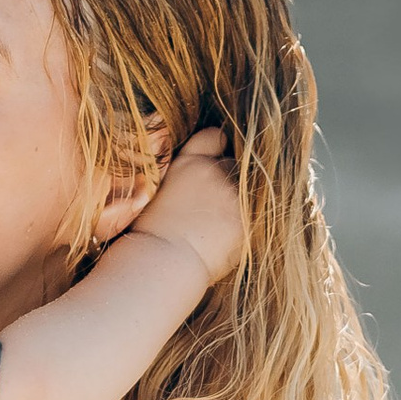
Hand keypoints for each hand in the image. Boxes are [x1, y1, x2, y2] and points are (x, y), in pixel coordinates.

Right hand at [124, 124, 241, 282]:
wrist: (160, 262)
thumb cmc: (149, 236)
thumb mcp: (156, 195)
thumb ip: (181, 180)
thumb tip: (195, 186)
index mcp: (186, 163)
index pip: (214, 137)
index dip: (215, 149)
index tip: (212, 163)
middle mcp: (211, 172)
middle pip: (232, 165)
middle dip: (225, 180)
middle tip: (210, 207)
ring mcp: (230, 193)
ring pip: (244, 190)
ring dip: (235, 203)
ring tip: (215, 226)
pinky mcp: (244, 217)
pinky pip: (251, 216)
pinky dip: (240, 225)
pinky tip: (223, 240)